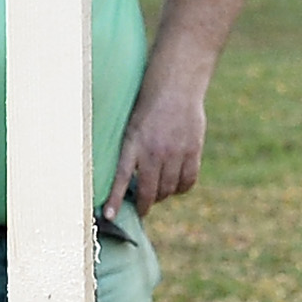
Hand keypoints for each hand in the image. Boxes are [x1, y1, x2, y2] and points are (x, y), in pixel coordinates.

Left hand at [107, 78, 208, 212]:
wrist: (176, 84)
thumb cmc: (150, 105)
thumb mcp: (132, 125)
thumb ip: (132, 152)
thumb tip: (130, 180)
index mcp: (133, 143)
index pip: (120, 177)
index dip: (115, 199)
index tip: (109, 216)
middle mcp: (154, 151)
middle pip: (149, 191)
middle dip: (144, 205)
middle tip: (142, 207)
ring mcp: (175, 152)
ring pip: (168, 190)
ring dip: (162, 195)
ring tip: (158, 191)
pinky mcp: (192, 151)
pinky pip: (188, 182)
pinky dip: (181, 188)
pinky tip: (176, 184)